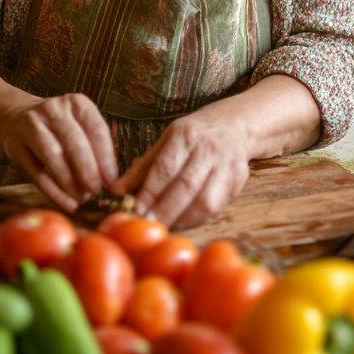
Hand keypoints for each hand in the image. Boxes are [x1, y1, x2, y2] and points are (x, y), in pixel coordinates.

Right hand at [0, 93, 119, 211]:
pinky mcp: (15, 145)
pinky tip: (67, 203)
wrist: (14, 117)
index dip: (106, 158)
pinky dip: (54, 192)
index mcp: (76, 103)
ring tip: (82, 198)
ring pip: (54, 156)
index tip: (112, 180)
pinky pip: (37, 173)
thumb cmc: (57, 127)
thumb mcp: (78, 124)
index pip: (97, 129)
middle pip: (75, 143)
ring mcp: (32, 125)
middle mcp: (54, 109)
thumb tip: (109, 180)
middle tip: (96, 191)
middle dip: (88, 171)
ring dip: (71, 182)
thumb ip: (93, 145)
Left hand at [115, 112, 250, 229]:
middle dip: (165, 210)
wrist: (233, 126)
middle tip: (148, 224)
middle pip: (185, 186)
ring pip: (205, 200)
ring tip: (165, 227)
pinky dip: (198, 218)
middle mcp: (208, 148)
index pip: (165, 167)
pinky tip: (184, 222)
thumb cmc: (192, 136)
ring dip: (182, 218)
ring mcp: (226, 164)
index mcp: (185, 135)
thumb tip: (115, 189)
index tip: (136, 210)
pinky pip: (217, 206)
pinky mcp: (239, 179)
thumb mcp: (166, 141)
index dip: (150, 191)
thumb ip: (142, 167)